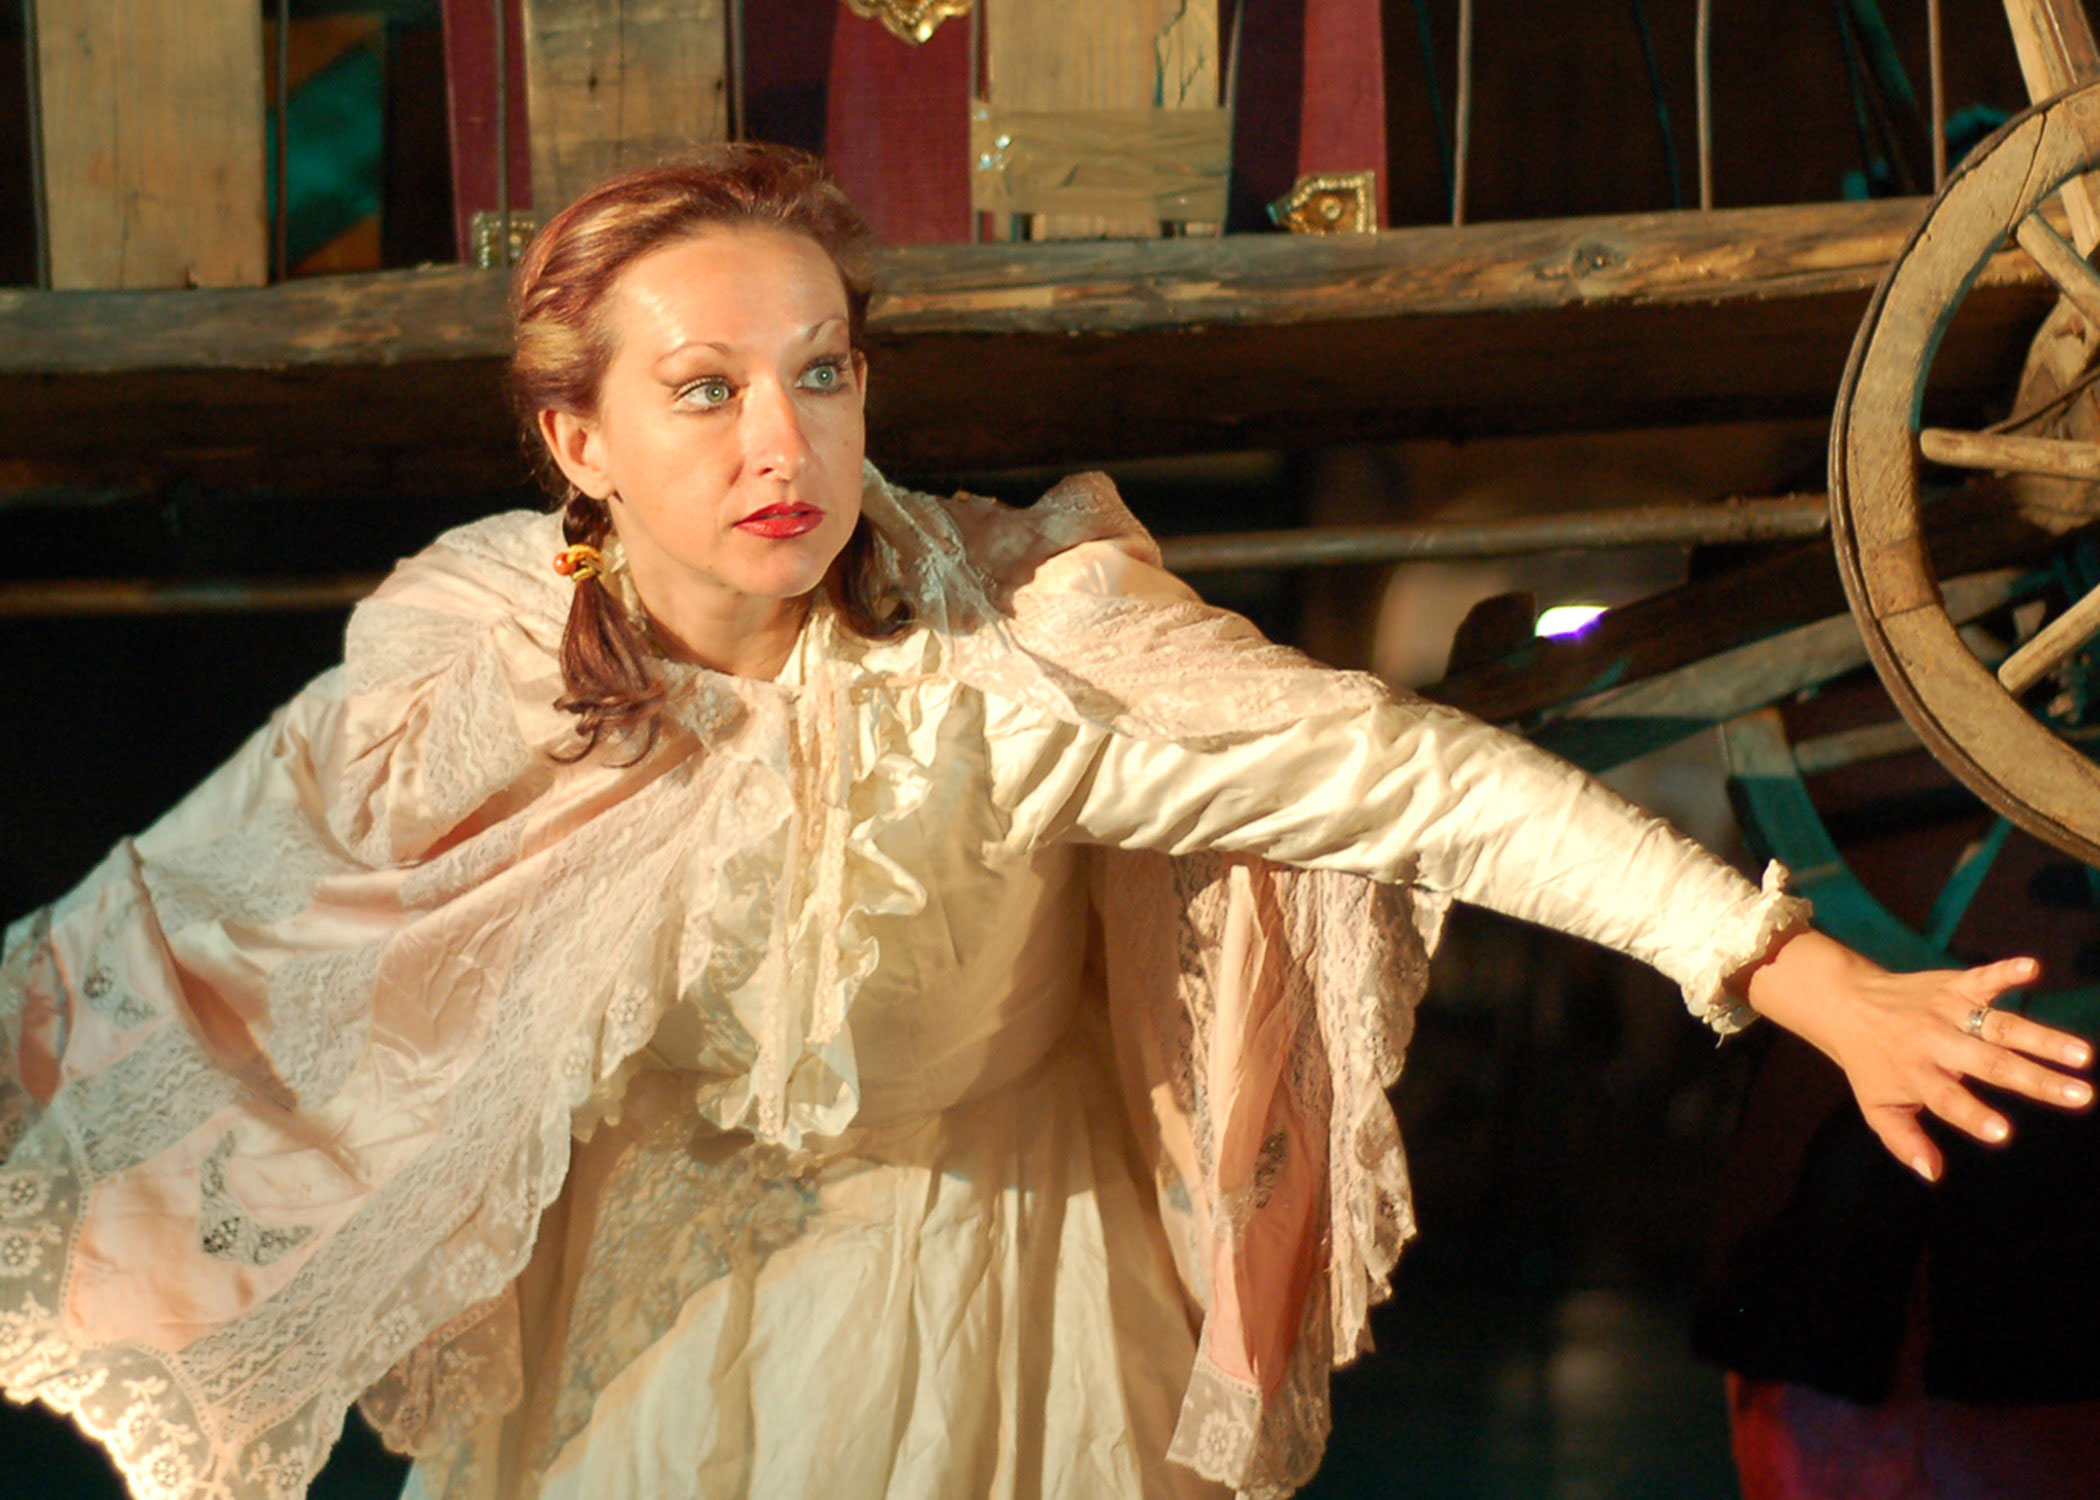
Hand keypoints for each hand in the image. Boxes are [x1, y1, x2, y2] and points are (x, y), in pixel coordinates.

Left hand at [1734, 927, 2094, 1181]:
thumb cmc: (1871, 1063)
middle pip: (1989, 1063)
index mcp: (1918, 1075)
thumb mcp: (1877, 1106)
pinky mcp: (1953, 986)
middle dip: (2035, 1080)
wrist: (1845, 1003)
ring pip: (2000, 1025)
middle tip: (2080, 1095)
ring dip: (2042, 1038)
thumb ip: (1904, 1141)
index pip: (1948, 1100)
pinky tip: (2032, 968)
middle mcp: (1935, 1043)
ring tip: (2082, 1054)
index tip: (2003, 1133)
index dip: (1973, 1116)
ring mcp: (1946, 1012)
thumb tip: (1934, 1175)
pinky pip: (1981, 978)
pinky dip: (2005, 972)